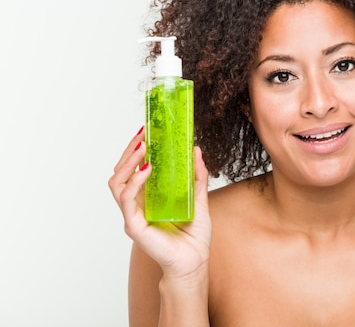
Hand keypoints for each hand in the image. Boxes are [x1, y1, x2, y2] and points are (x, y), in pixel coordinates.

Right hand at [108, 127, 211, 279]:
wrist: (195, 261)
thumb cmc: (194, 235)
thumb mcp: (199, 198)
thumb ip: (197, 176)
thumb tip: (196, 150)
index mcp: (147, 197)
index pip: (133, 169)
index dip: (135, 150)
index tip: (145, 131)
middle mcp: (136, 204)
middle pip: (121, 172)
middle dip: (129, 151)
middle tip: (143, 135)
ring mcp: (132, 214)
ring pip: (117, 182)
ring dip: (128, 162)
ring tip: (143, 148)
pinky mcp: (134, 225)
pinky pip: (126, 199)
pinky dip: (134, 181)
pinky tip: (146, 170)